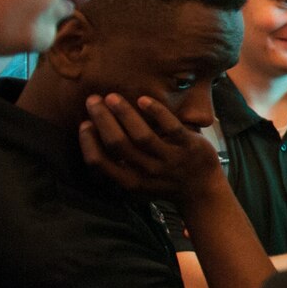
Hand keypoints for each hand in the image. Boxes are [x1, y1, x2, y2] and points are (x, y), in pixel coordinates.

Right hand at [79, 94, 224, 199]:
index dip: (88, 142)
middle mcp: (148, 172)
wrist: (202, 190)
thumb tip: (93, 135)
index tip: (84, 123)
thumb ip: (118, 165)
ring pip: (141, 136)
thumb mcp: (137, 181)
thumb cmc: (163, 180)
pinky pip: (171, 127)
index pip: (100, 163)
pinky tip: (143, 99)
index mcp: (130, 181)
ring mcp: (170, 160)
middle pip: (118, 144)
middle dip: (102, 119)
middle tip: (93, 100)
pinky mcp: (190, 147)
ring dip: (124, 113)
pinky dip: (156, 112)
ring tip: (112, 97)